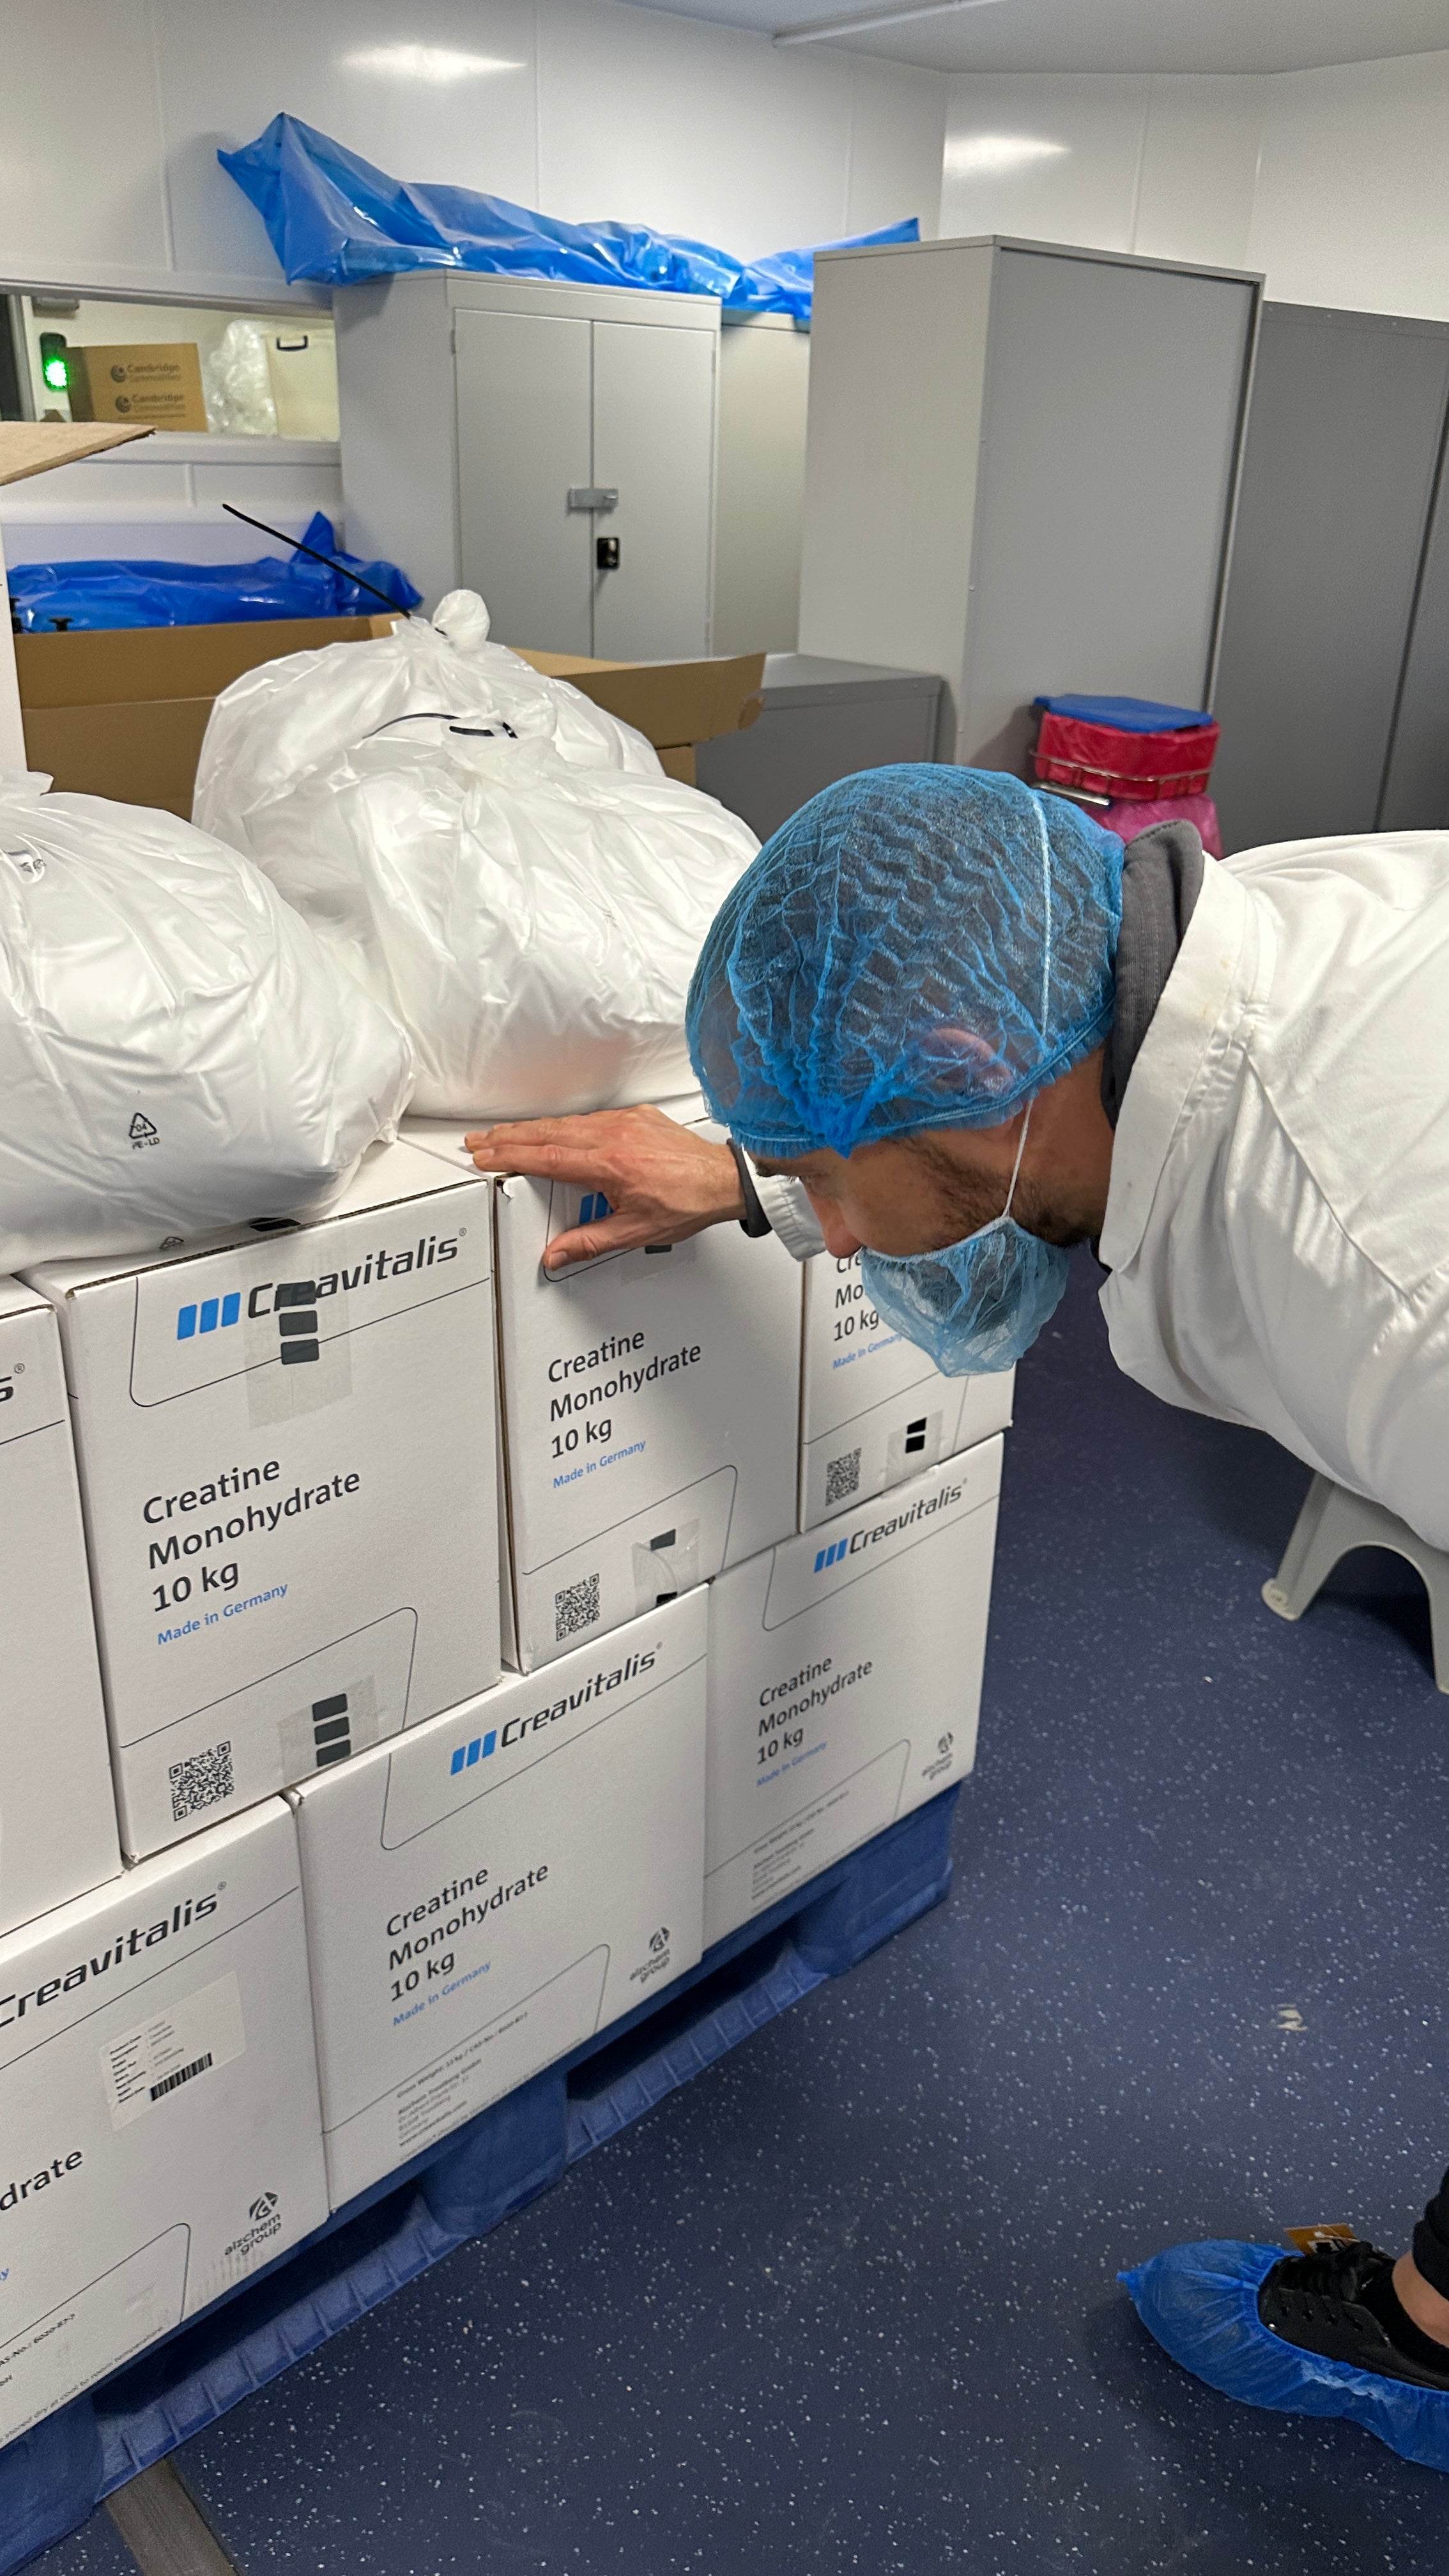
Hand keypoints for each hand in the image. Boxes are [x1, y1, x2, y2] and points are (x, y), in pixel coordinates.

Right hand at [464, 1106, 745, 1270]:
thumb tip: (556, 1254)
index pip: (546, 1158)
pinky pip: (591, 1117)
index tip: (486, 1155)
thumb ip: (589, 1242)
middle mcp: (615, 1137)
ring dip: (532, 1129)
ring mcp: (626, 1123)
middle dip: (508, 1137)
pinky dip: (564, 1124)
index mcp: (610, 1165)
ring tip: (506, 1135)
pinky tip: (553, 1130)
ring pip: (567, 1122)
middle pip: (548, 1133)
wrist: (724, 1180)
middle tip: (480, 1140)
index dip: (510, 1156)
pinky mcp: (636, 1116)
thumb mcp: (635, 1232)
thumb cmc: (688, 1202)